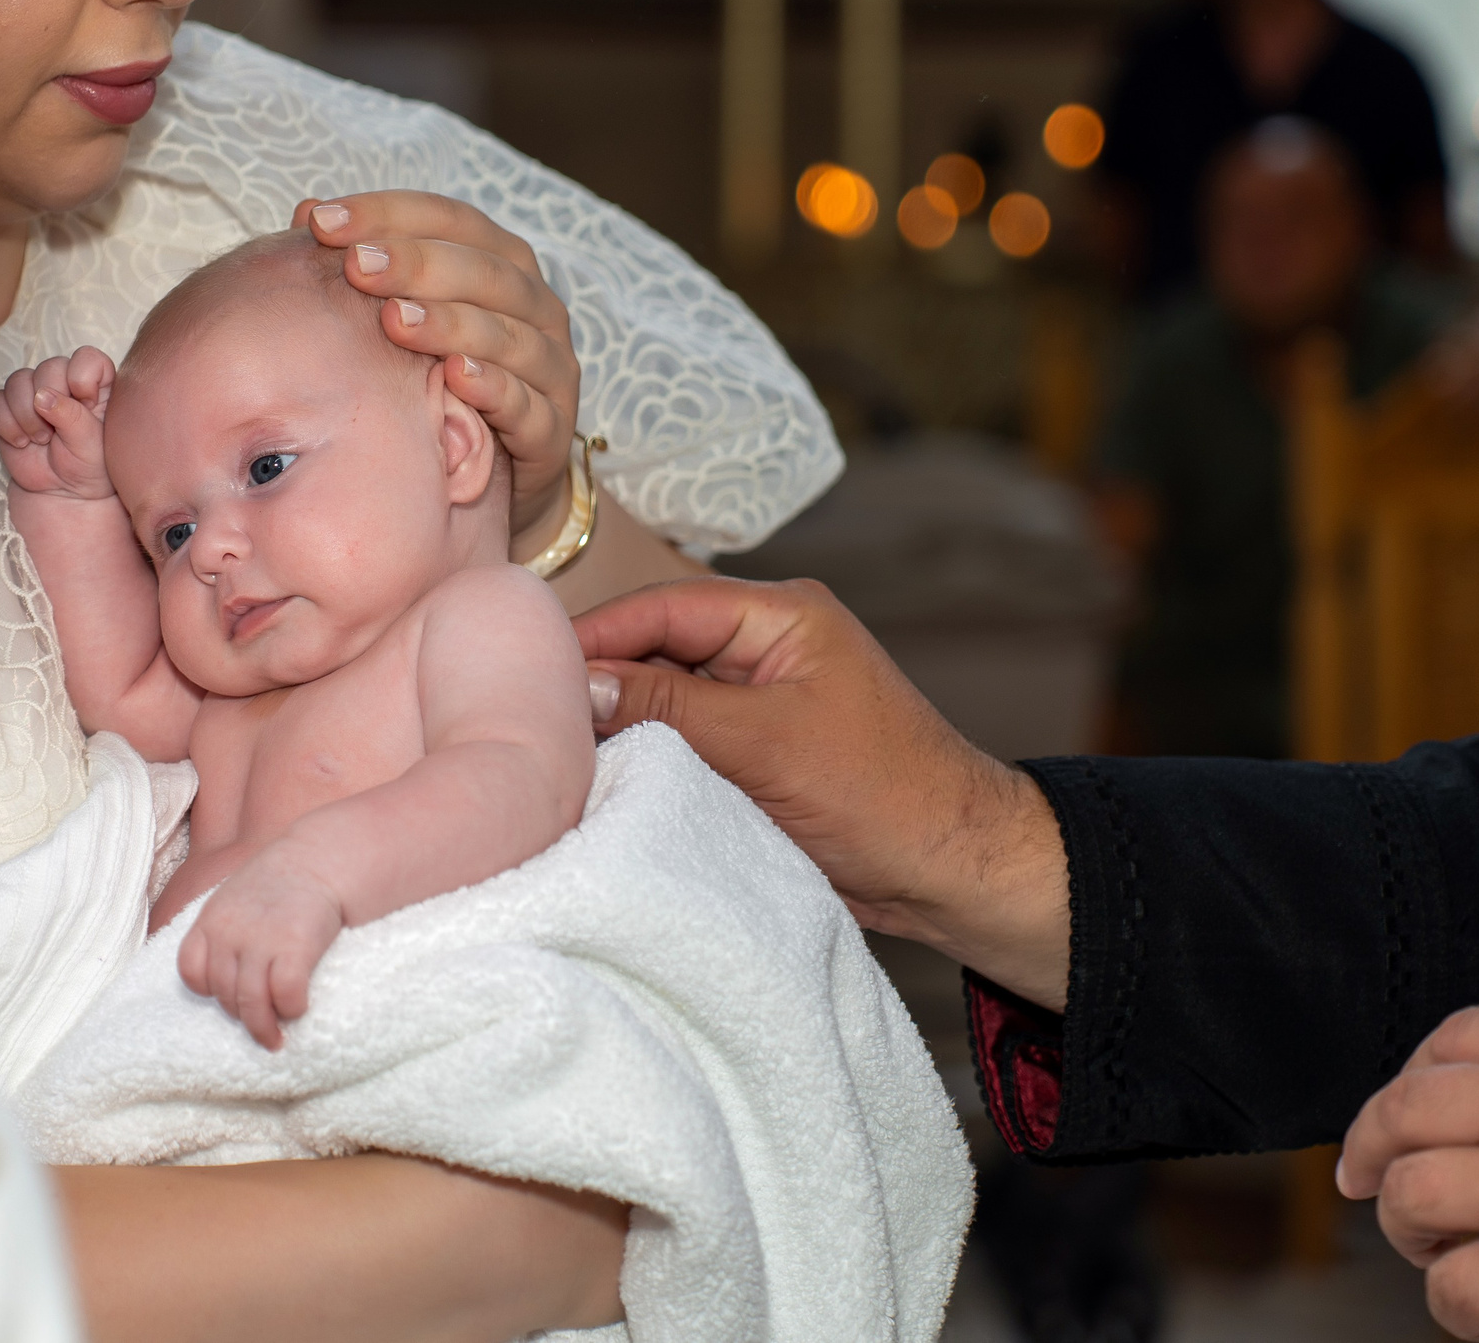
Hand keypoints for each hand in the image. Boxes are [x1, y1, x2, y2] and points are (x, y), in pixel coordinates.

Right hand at [0, 347, 116, 500]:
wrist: (65, 492)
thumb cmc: (89, 466)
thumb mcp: (91, 445)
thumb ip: (71, 416)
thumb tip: (41, 396)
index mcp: (96, 385)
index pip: (87, 358)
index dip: (82, 378)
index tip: (86, 405)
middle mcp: (65, 383)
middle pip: (48, 366)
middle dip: (50, 402)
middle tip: (56, 433)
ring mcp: (35, 394)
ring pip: (17, 381)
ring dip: (25, 415)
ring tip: (40, 440)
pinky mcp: (10, 410)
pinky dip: (4, 424)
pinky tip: (21, 443)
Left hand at [179, 848, 347, 1051]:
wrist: (322, 858)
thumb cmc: (282, 881)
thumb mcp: (237, 896)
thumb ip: (226, 928)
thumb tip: (226, 970)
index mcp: (211, 919)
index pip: (191, 970)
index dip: (208, 988)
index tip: (229, 993)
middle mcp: (230, 932)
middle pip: (223, 993)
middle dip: (241, 1014)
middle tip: (260, 1022)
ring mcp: (261, 941)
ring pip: (250, 1004)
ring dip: (263, 1028)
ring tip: (275, 1039)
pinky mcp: (295, 948)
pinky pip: (285, 996)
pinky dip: (291, 1009)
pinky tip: (299, 1008)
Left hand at [296, 193, 578, 548]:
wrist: (497, 481)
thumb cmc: (439, 383)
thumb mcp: (402, 318)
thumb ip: (364, 267)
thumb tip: (307, 212)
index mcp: (502, 265)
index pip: (451, 221)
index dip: (389, 214)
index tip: (322, 220)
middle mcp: (536, 307)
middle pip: (484, 272)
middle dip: (416, 264)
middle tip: (355, 266)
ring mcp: (551, 367)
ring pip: (509, 334)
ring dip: (450, 323)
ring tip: (393, 320)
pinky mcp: (553, 430)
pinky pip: (528, 404)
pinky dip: (494, 387)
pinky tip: (454, 377)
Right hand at [574, 576, 1068, 1008]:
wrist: (952, 872)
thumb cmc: (884, 797)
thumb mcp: (766, 745)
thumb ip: (670, 707)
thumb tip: (581, 682)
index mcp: (780, 615)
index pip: (662, 605)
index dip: (595, 633)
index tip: (526, 664)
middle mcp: (763, 646)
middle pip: (654, 648)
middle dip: (598, 680)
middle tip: (529, 715)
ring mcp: (757, 700)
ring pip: (662, 699)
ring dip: (620, 725)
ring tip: (554, 749)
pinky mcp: (753, 751)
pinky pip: (682, 741)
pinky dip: (647, 758)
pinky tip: (605, 779)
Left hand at [1339, 999, 1478, 1340]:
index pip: (1461, 1034)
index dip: (1417, 1070)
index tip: (1402, 1102)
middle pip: (1406, 1108)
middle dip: (1371, 1142)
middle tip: (1360, 1172)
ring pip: (1409, 1194)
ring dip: (1409, 1224)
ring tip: (1432, 1243)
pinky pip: (1453, 1288)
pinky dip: (1456, 1305)